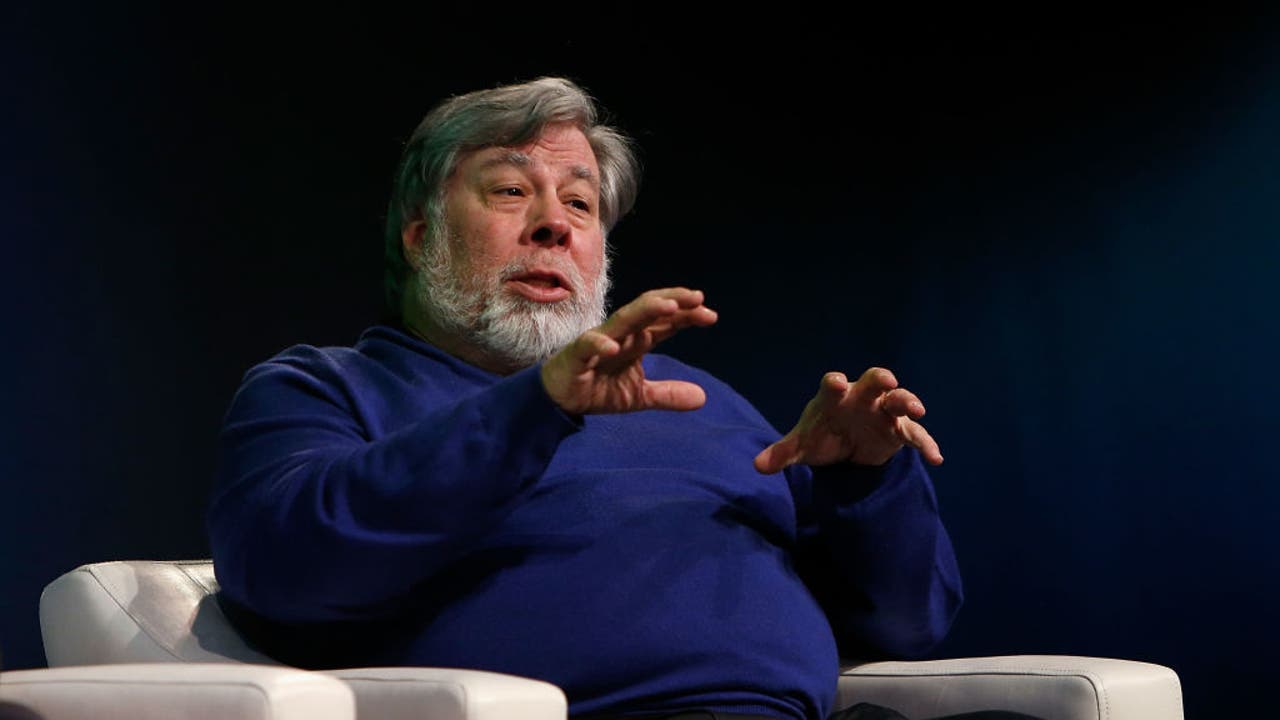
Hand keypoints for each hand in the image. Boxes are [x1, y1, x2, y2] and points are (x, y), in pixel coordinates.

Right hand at [541, 288, 717, 414]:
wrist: (560, 399)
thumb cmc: (598, 388)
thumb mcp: (639, 396)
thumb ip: (668, 394)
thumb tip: (703, 398)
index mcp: (636, 340)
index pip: (665, 322)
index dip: (687, 316)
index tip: (711, 316)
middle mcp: (621, 334)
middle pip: (648, 310)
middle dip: (672, 301)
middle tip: (698, 298)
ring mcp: (599, 341)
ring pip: (624, 319)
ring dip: (646, 310)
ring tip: (669, 307)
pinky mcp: (577, 354)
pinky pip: (588, 345)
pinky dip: (600, 343)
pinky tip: (614, 347)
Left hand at [753, 367, 942, 472]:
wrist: (844, 445)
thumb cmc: (821, 435)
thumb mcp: (802, 445)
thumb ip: (783, 453)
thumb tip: (758, 466)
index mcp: (835, 396)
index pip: (833, 385)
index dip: (835, 383)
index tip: (837, 383)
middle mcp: (862, 398)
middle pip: (874, 381)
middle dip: (881, 380)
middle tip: (887, 381)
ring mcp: (884, 412)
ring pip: (899, 401)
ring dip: (908, 402)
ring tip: (917, 410)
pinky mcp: (899, 431)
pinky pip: (915, 435)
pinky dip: (926, 445)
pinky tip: (936, 458)